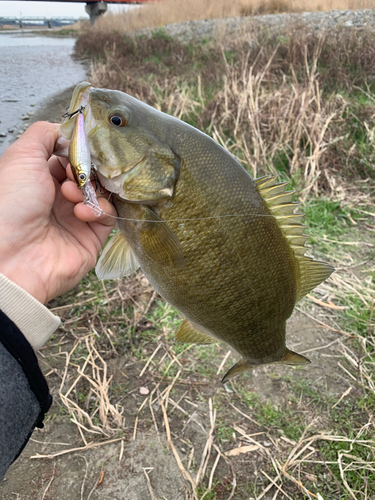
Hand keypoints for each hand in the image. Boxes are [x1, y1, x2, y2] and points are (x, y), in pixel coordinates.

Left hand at [0, 121, 116, 303]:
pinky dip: (98, 209)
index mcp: (39, 180)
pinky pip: (107, 215)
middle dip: (85, 169)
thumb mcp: (21, 156)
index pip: (68, 158)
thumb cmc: (9, 205)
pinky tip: (81, 213)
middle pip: (87, 174)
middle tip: (74, 172)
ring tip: (71, 194)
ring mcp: (75, 219)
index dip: (76, 151)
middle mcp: (57, 199)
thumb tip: (67, 128)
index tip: (78, 148)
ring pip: (100, 192)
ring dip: (89, 188)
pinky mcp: (91, 238)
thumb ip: (44, 134)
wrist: (12, 257)